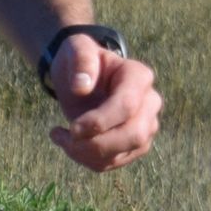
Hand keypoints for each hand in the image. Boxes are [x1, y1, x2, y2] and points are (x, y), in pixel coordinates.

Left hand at [47, 38, 160, 171]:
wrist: (82, 78)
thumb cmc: (81, 61)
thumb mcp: (76, 48)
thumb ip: (81, 59)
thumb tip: (81, 87)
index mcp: (139, 76)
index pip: (127, 106)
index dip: (100, 122)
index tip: (72, 128)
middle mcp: (150, 103)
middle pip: (133, 135)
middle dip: (95, 144)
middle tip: (65, 137)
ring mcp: (145, 126)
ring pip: (123, 153)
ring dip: (87, 155)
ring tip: (61, 138)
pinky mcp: (134, 145)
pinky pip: (113, 162)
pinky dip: (87, 160)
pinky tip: (69, 145)